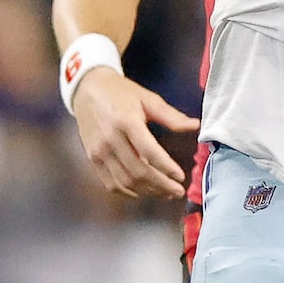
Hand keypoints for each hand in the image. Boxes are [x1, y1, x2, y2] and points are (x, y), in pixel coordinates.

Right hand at [72, 67, 198, 199]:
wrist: (88, 89)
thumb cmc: (121, 93)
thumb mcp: (148, 98)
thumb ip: (171, 116)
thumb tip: (195, 125)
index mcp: (126, 121)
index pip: (149, 152)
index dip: (166, 168)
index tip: (181, 177)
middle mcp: (110, 138)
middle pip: (138, 171)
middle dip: (161, 185)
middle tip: (178, 191)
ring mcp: (99, 151)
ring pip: (125, 182)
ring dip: (148, 192)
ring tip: (165, 193)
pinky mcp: (92, 159)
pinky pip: (111, 184)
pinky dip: (130, 192)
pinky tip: (145, 190)